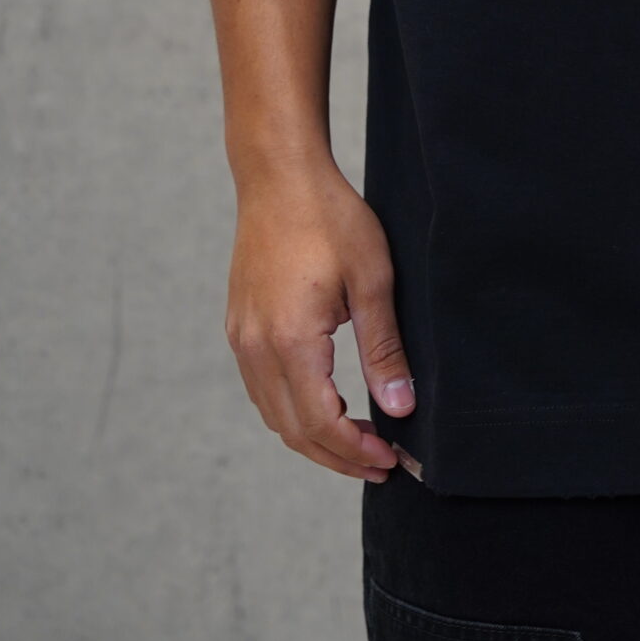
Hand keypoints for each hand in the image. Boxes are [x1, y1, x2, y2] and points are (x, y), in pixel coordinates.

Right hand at [225, 158, 417, 482]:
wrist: (279, 176)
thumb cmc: (330, 217)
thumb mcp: (372, 279)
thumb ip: (384, 349)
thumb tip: (400, 408)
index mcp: (290, 340)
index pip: (320, 423)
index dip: (354, 451)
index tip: (390, 460)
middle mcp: (256, 348)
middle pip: (293, 430)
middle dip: (337, 455)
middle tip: (379, 464)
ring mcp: (241, 339)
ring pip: (273, 414)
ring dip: (314, 437)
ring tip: (358, 441)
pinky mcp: (239, 327)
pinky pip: (262, 389)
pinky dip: (293, 410)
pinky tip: (326, 403)